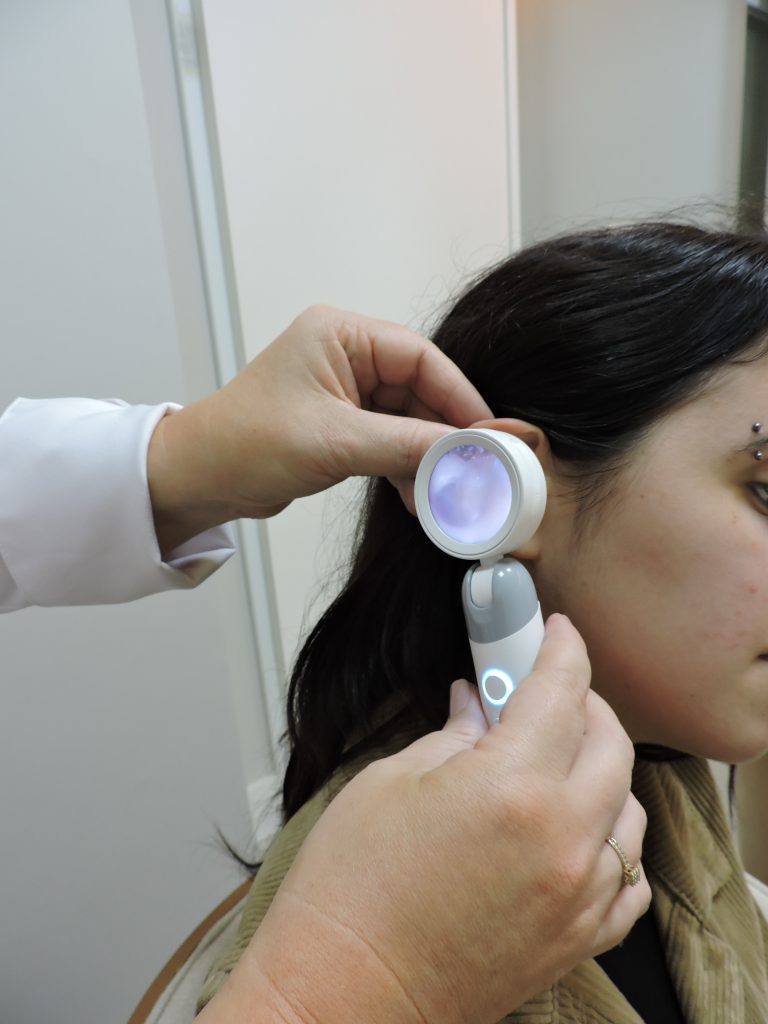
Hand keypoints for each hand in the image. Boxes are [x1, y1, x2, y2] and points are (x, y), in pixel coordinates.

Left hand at [147, 305, 491, 551]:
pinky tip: (419, 496)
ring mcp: (344, 392)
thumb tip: (463, 452)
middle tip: (475, 467)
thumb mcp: (333, 442)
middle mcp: (345, 356)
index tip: (488, 433)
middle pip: (419, 390)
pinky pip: (389, 441)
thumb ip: (404, 445)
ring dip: (425, 456)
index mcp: (340, 335)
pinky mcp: (341, 424)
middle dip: (444, 433)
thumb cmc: (244, 443)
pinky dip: (405, 467)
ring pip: (408, 420)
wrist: (198, 479)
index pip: (420, 358)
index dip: (459, 396)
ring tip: (445, 491)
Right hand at [205, 615, 648, 1023]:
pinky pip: (628, 880)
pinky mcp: (575, 940)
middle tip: (546, 690)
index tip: (556, 632)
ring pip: (629, 809)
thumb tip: (477, 706)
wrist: (340, 993)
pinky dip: (613, 841)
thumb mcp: (389, 782)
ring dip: (601, 769)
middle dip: (583, 702)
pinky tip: (580, 828)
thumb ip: (452, 734)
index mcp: (512, 787)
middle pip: (610, 744)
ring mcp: (576, 896)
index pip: (562, 690)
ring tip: (557, 757)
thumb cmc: (349, 894)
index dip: (561, 648)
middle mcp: (562, 840)